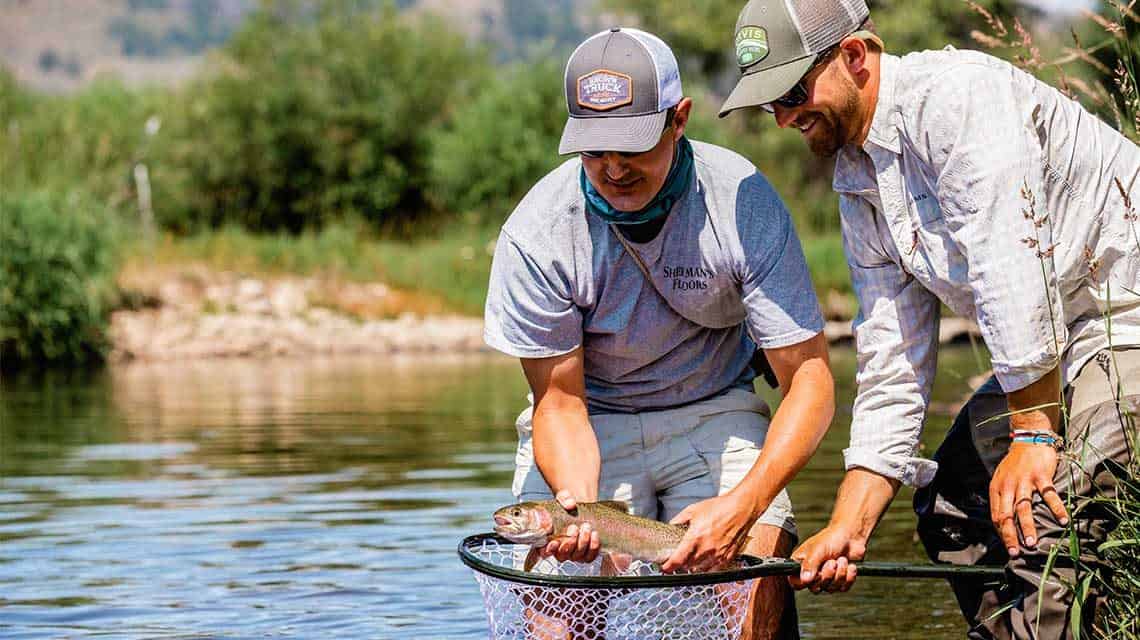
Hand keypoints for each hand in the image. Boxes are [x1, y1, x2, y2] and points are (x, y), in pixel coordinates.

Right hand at [541, 490, 599, 563]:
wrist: (581, 509)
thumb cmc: (568, 506)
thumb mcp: (564, 498)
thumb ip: (564, 499)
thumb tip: (570, 504)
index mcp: (548, 539)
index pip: (544, 552)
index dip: (548, 550)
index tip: (554, 542)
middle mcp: (560, 550)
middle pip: (562, 555)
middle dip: (569, 543)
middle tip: (574, 528)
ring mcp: (573, 554)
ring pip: (577, 556)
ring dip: (582, 543)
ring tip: (586, 527)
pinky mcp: (586, 554)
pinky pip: (590, 556)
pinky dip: (593, 547)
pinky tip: (594, 534)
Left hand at [662, 492, 756, 572]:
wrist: (741, 508)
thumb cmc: (720, 507)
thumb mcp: (693, 510)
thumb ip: (679, 520)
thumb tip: (671, 525)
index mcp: (695, 538)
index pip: (678, 559)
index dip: (669, 566)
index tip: (665, 567)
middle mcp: (706, 549)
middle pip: (687, 566)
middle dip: (680, 564)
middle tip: (678, 560)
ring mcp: (718, 555)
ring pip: (701, 570)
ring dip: (693, 567)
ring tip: (691, 560)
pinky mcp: (728, 557)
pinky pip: (714, 569)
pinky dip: (708, 568)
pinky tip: (705, 561)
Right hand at [788, 524, 863, 592]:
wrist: (851, 537)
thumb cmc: (832, 538)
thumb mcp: (817, 550)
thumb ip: (810, 565)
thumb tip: (804, 579)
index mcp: (801, 563)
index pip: (795, 582)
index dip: (804, 582)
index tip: (815, 574)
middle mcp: (812, 572)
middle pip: (815, 588)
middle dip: (827, 575)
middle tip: (832, 562)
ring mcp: (826, 577)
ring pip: (830, 588)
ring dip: (840, 574)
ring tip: (841, 560)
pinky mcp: (839, 580)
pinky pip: (842, 588)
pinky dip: (849, 577)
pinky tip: (849, 566)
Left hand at [989, 441, 1068, 556]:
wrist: (1028, 439)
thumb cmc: (1015, 464)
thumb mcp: (1002, 480)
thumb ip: (1003, 498)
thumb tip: (1004, 522)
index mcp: (997, 488)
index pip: (996, 515)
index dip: (1001, 532)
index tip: (1009, 547)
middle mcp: (1008, 486)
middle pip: (1006, 514)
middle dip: (1010, 535)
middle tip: (1015, 552)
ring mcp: (1024, 481)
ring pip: (1024, 507)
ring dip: (1028, 526)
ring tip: (1032, 542)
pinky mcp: (1041, 476)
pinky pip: (1049, 495)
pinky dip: (1056, 509)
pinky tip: (1063, 521)